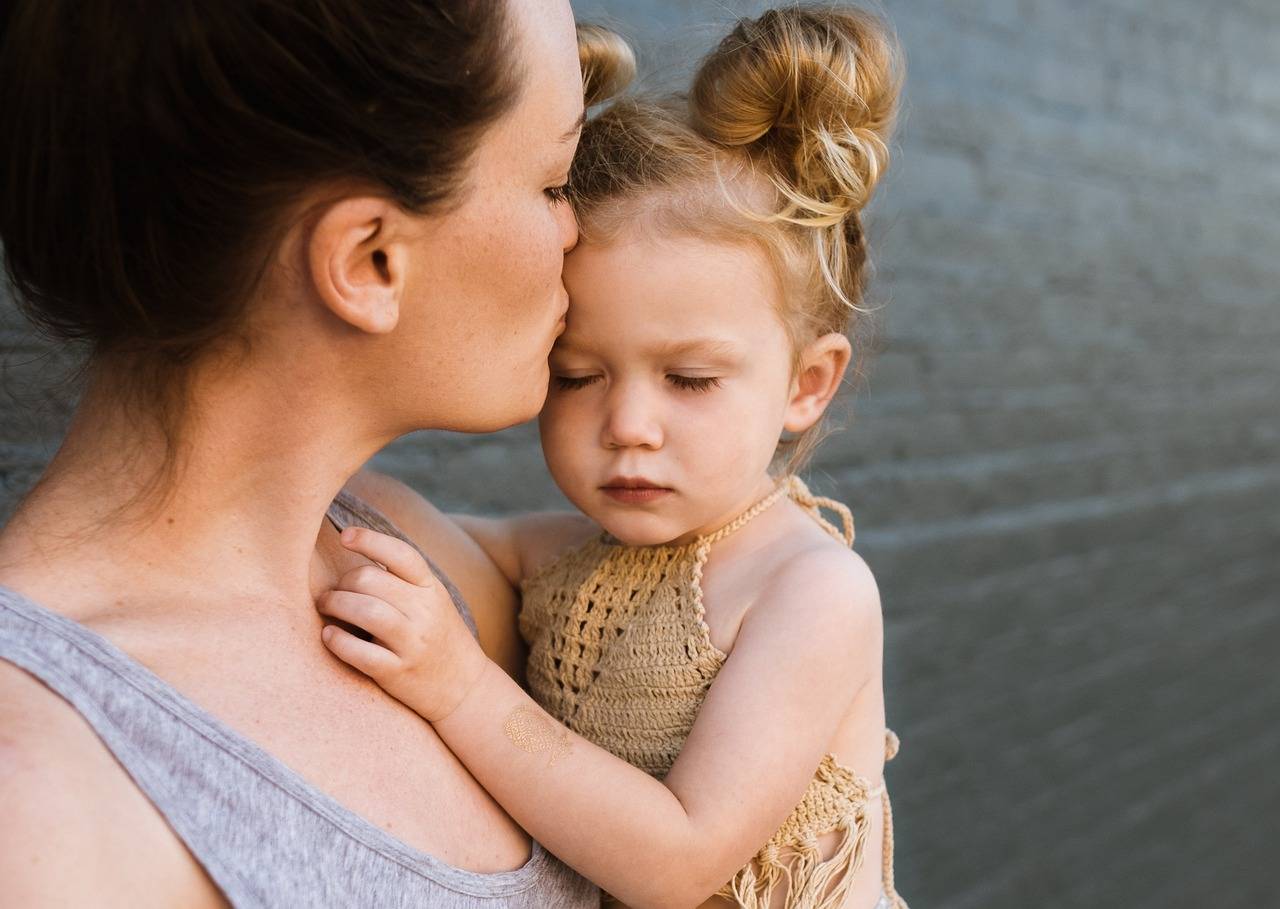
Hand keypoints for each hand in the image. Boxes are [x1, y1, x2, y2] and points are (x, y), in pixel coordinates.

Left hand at [317, 526, 489, 721]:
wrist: (465, 688)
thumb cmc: (438, 638)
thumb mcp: (432, 601)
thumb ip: (402, 580)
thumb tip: (358, 552)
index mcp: (431, 588)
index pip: (400, 553)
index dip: (369, 540)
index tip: (345, 536)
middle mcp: (425, 611)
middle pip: (370, 579)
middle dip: (342, 582)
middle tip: (331, 593)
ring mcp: (412, 643)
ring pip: (364, 610)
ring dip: (335, 604)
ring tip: (326, 607)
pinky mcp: (398, 672)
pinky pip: (360, 652)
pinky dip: (337, 641)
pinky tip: (328, 636)